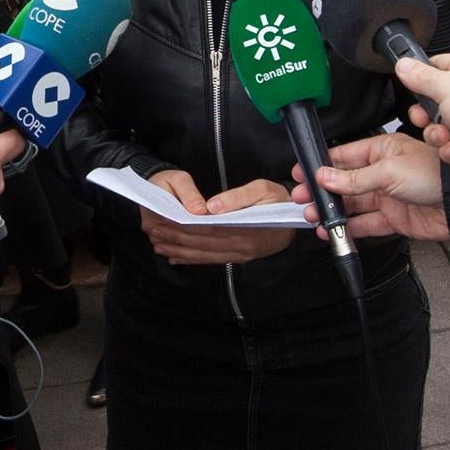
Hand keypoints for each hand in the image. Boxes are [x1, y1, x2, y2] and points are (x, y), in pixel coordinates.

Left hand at [143, 176, 296, 263]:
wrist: (296, 219)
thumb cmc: (279, 200)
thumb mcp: (263, 189)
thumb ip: (237, 198)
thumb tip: (211, 207)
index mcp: (247, 230)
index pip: (208, 230)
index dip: (184, 226)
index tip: (165, 220)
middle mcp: (242, 248)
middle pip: (202, 244)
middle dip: (175, 238)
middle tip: (153, 232)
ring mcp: (241, 255)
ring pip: (204, 255)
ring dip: (179, 250)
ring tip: (158, 244)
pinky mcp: (239, 258)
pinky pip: (211, 260)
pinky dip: (192, 259)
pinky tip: (176, 256)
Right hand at [297, 134, 449, 241]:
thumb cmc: (436, 174)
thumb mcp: (389, 171)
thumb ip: (354, 178)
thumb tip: (325, 177)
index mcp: (382, 150)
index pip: (344, 157)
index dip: (322, 166)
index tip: (303, 173)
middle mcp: (383, 172)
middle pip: (345, 182)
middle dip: (323, 191)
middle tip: (303, 198)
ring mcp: (388, 195)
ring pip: (353, 204)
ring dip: (333, 211)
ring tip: (315, 216)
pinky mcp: (394, 218)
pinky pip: (366, 223)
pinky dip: (350, 228)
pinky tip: (336, 230)